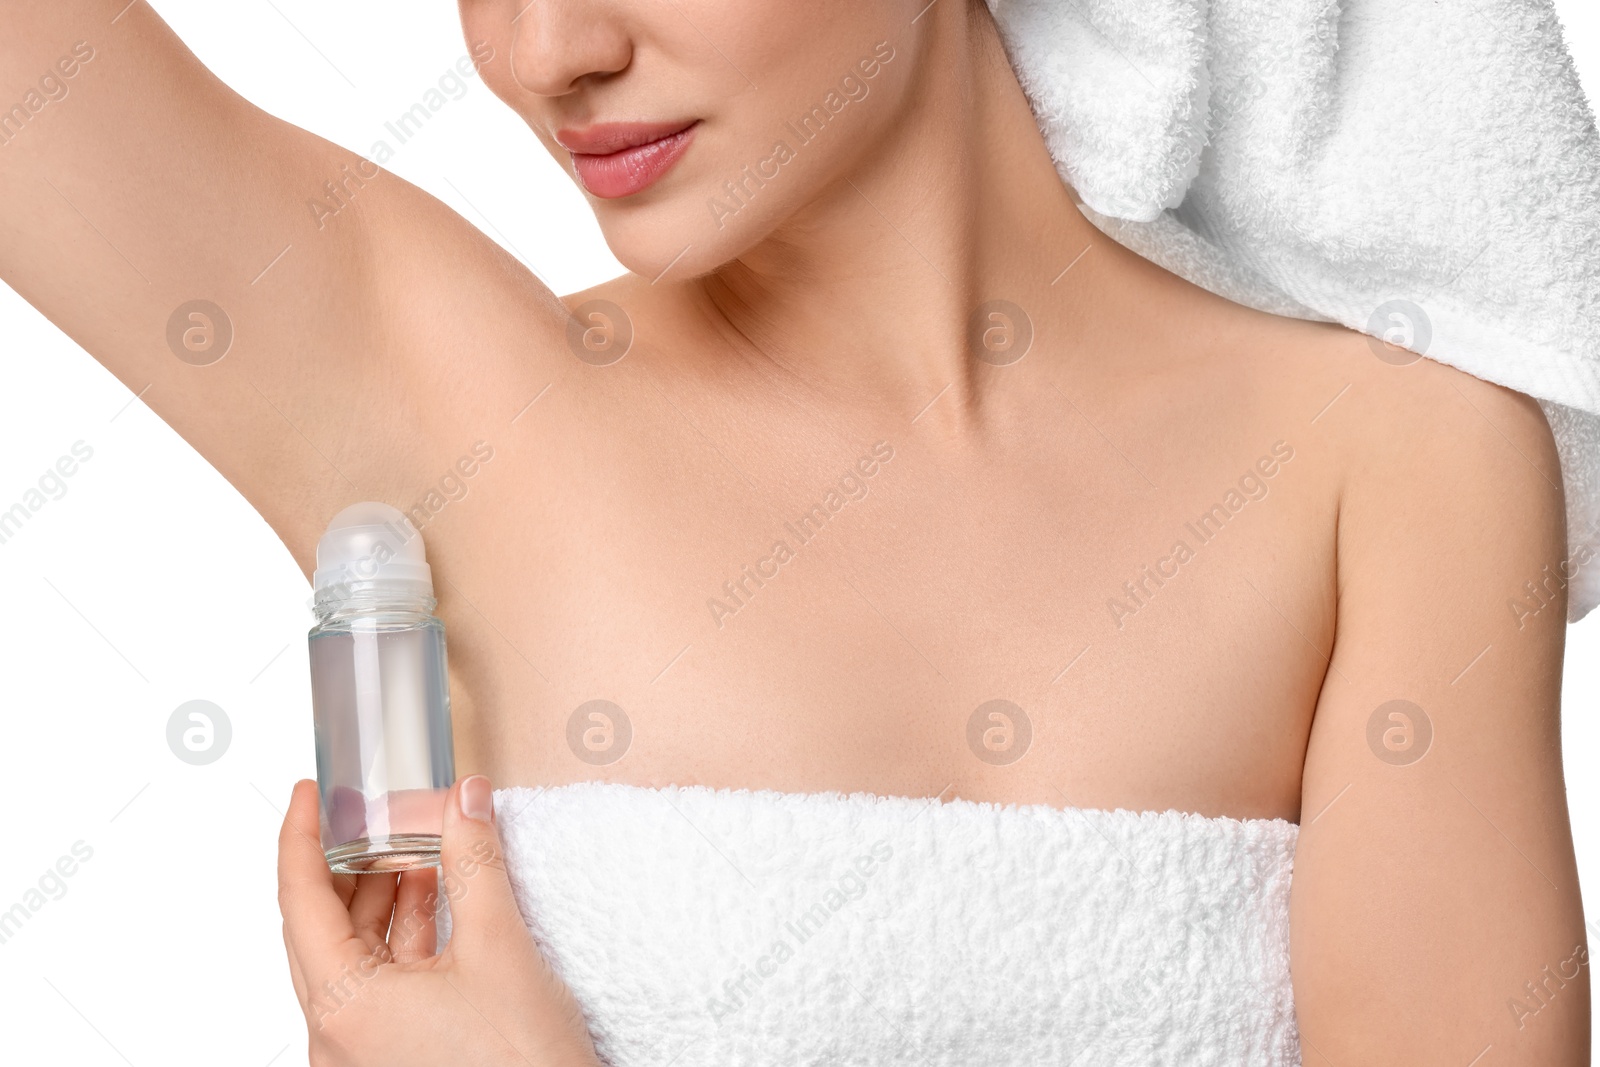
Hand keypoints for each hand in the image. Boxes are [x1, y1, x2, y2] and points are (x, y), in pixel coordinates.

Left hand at [277, 776, 601, 1066]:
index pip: (300, 901)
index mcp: (344, 1007)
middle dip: (347, 864)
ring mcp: (364, 1050)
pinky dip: (403, 936)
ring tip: (414, 850)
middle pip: (319, 929)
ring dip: (381, 898)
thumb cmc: (521, 1065)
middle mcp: (339, 1035)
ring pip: (353, 957)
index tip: (308, 794)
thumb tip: (464, 802)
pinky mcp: (395, 1055)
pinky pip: (381, 983)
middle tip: (364, 815)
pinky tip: (434, 901)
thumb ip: (474, 863)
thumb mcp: (499, 947)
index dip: (301, 837)